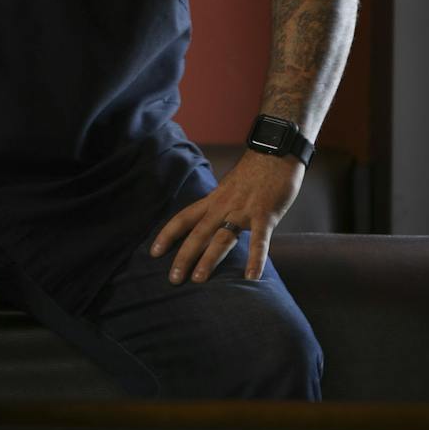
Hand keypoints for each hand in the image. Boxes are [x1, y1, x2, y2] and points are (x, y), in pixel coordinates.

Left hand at [150, 150, 304, 284]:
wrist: (274, 150)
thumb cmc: (255, 172)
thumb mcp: (230, 188)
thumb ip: (222, 205)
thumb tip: (214, 221)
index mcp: (214, 199)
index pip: (184, 217)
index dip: (168, 234)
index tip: (154, 252)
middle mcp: (223, 205)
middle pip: (198, 232)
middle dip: (183, 255)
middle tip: (172, 278)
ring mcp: (244, 210)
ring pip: (221, 237)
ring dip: (209, 259)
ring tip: (198, 279)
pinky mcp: (266, 215)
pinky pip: (260, 240)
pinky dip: (256, 258)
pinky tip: (251, 277)